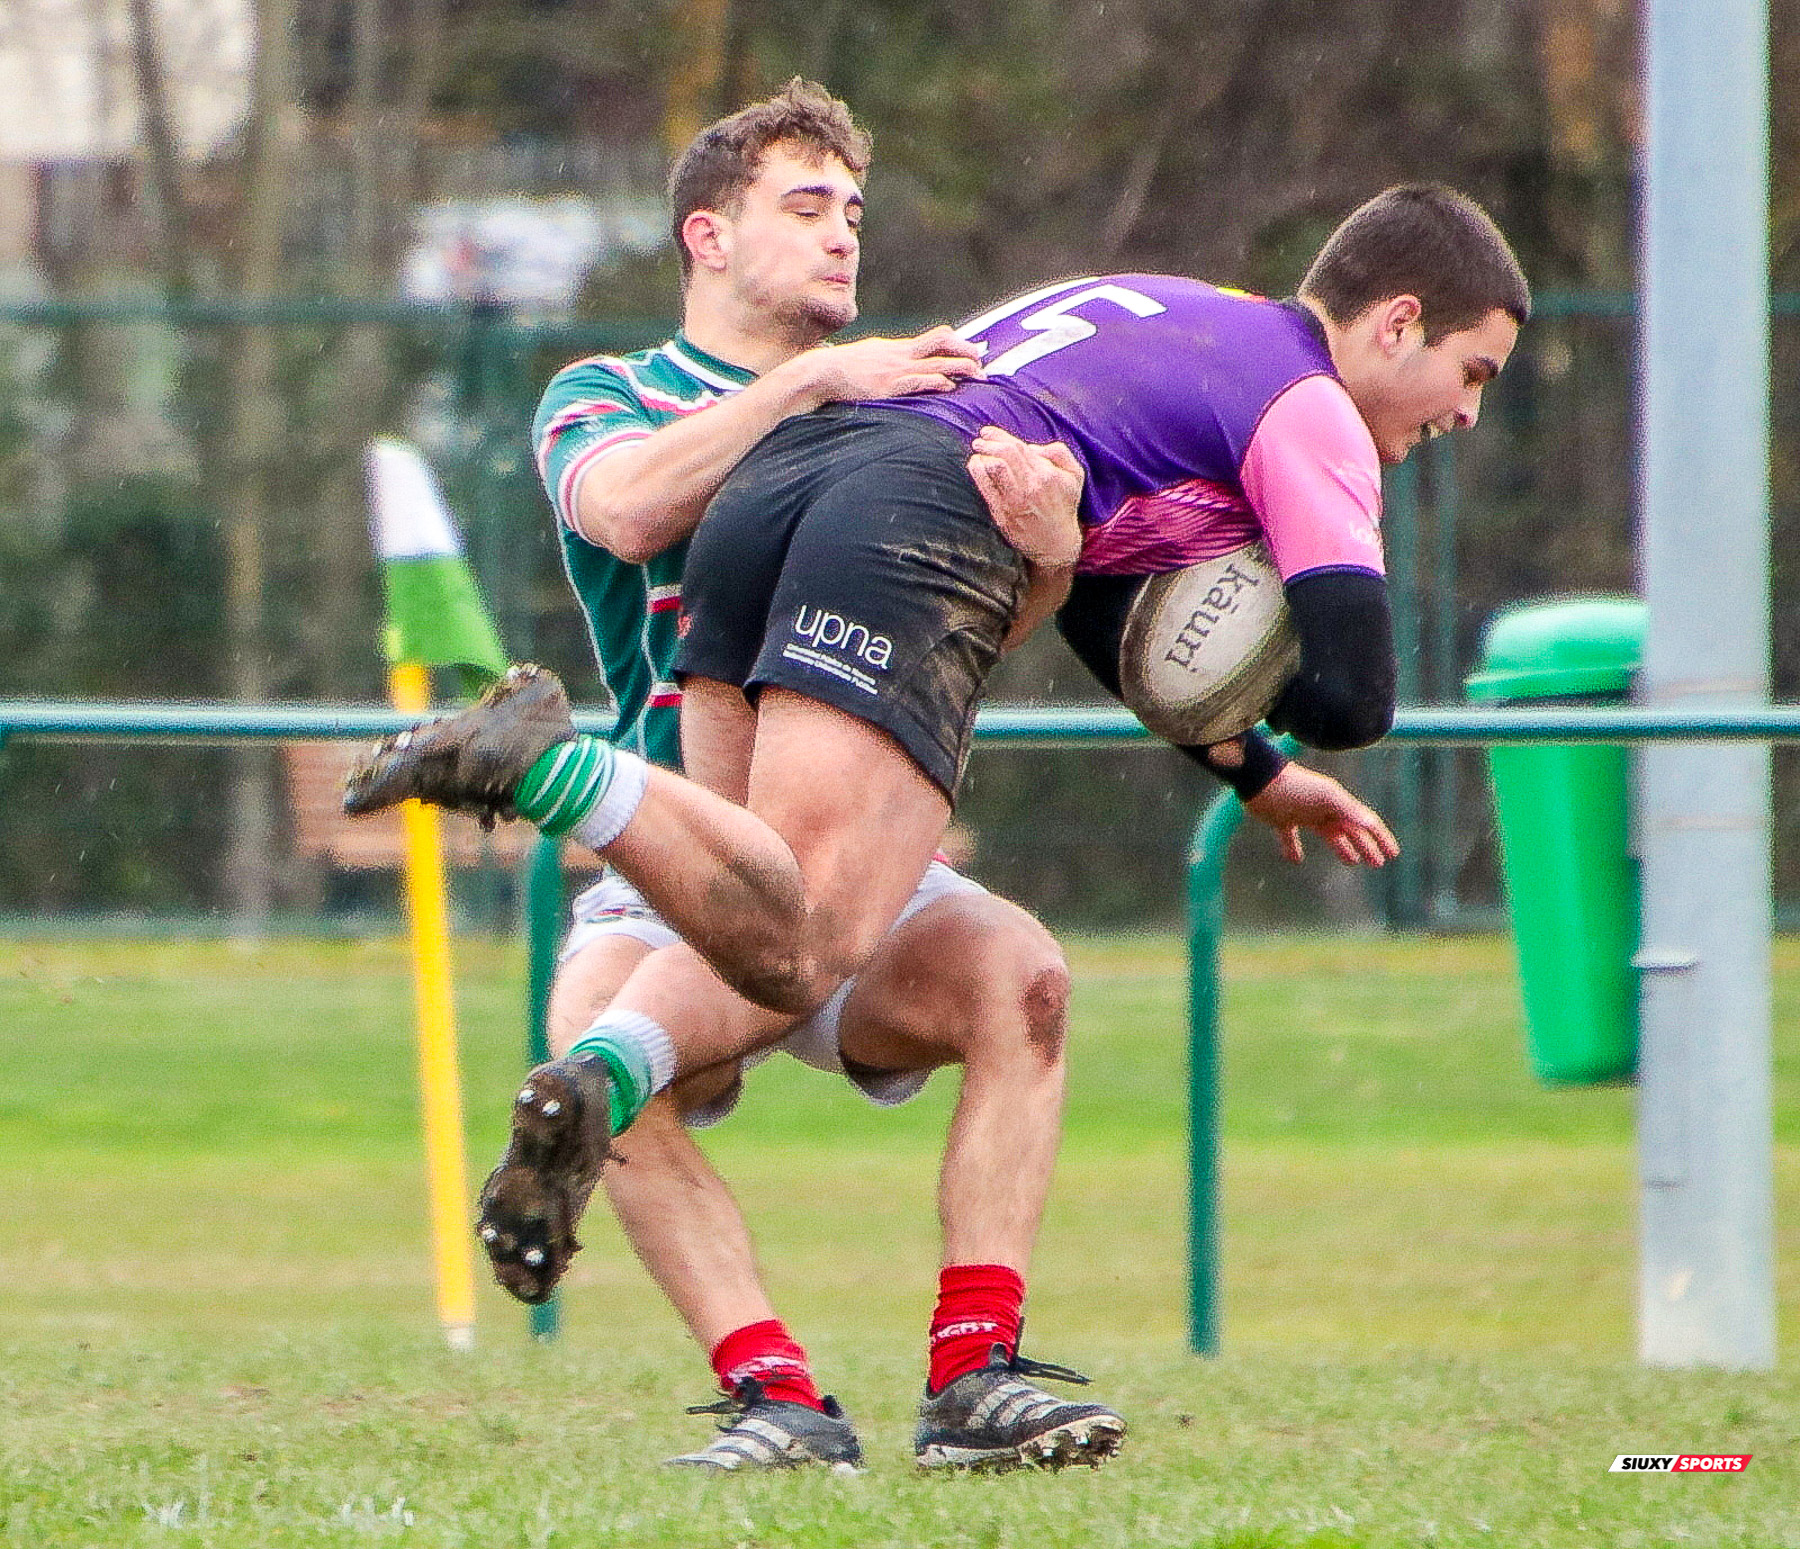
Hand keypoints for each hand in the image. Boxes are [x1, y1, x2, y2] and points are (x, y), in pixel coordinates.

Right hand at [799, 325, 982, 402]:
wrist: (821, 372)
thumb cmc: (842, 369)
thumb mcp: (868, 357)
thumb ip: (886, 360)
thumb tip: (895, 368)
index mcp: (897, 348)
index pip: (935, 338)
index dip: (957, 343)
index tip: (971, 352)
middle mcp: (901, 354)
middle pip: (942, 342)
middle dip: (966, 350)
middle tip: (982, 363)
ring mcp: (897, 369)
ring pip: (938, 362)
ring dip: (962, 368)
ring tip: (979, 377)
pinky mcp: (890, 386)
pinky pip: (921, 381)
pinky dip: (939, 382)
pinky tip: (950, 387)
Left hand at [967, 425, 1083, 567]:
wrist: (1056, 543)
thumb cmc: (1064, 506)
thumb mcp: (1075, 476)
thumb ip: (1060, 453)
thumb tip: (1033, 447)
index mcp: (1047, 474)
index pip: (1019, 447)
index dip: (1000, 436)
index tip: (988, 432)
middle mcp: (1031, 485)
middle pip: (1005, 453)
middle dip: (989, 442)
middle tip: (979, 440)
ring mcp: (1015, 500)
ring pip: (994, 467)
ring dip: (982, 454)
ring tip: (977, 452)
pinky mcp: (1002, 513)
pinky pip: (985, 487)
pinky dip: (977, 471)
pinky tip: (975, 465)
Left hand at [1244, 761, 1398, 866]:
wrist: (1260, 779)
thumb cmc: (1295, 786)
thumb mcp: (1325, 796)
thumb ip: (1348, 809)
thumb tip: (1370, 823)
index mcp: (1338, 804)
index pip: (1365, 822)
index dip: (1380, 838)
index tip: (1392, 854)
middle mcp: (1324, 809)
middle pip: (1350, 831)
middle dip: (1366, 847)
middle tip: (1377, 863)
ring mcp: (1304, 814)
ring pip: (1329, 835)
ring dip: (1342, 848)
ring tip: (1352, 862)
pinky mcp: (1283, 820)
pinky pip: (1291, 837)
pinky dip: (1294, 849)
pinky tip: (1296, 860)